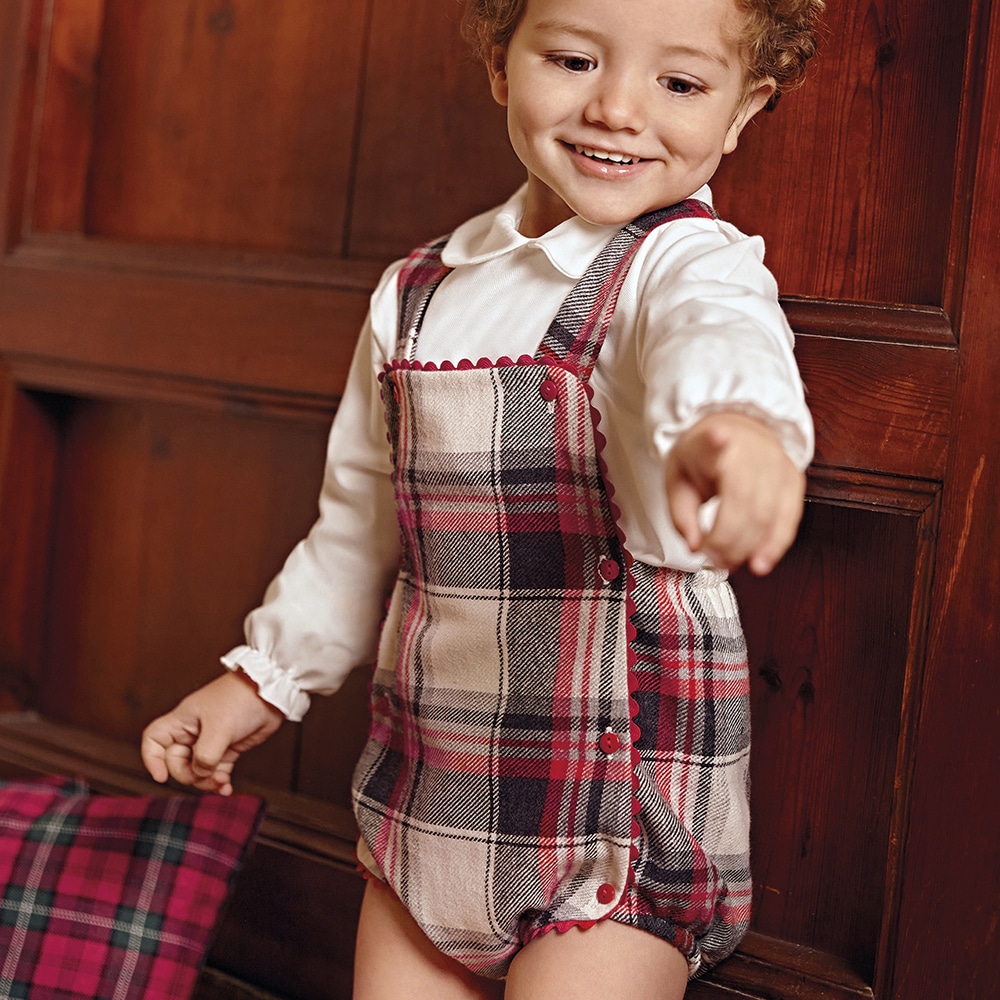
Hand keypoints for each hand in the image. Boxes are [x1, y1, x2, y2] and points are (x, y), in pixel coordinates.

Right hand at [141, 671, 283, 794]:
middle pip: (176, 762)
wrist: (271, 693)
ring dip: (207, 781)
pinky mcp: (228, 748)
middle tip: (208, 774)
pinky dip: (219, 781)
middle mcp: (193, 731)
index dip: (152, 759)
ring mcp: (211, 741)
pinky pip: (216, 771)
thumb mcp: (220, 727)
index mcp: (183, 720)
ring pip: (197, 770)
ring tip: (222, 781)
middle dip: (189, 774)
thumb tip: (201, 773)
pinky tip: (226, 788)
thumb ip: (205, 755)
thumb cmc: (241, 699)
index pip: (154, 740)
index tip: (161, 777)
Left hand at [664, 412, 804, 575]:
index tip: (718, 437)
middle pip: (744, 501)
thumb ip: (681, 514)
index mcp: (714, 443)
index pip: (714, 441)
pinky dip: (775, 545)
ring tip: (728, 563)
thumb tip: (695, 546)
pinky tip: (760, 561)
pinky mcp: (794, 480)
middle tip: (711, 558)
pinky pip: (789, 520)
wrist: (737, 433)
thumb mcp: (678, 479)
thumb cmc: (706, 458)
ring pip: (769, 516)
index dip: (717, 441)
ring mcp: (777, 464)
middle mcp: (751, 450)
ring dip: (748, 548)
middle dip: (727, 541)